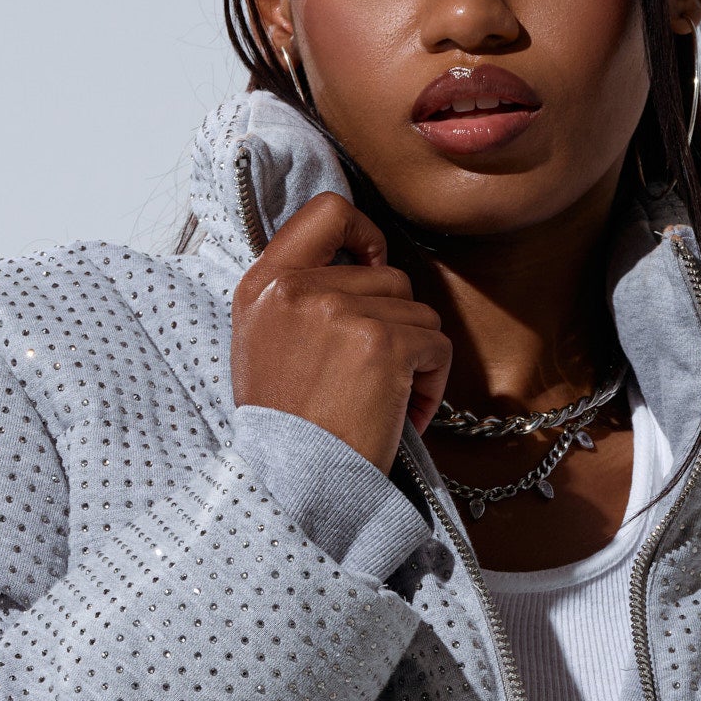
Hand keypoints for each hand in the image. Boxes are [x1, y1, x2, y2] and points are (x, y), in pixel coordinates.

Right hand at [231, 192, 450, 471]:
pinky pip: (437, 345)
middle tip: (375, 377)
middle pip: (388, 275)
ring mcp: (340, 312)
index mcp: (264, 285)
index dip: (363, 233)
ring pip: (418, 312)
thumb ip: (297, 298)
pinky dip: (433, 383)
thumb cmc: (287, 432)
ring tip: (385, 401)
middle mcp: (297, 289)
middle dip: (396, 325)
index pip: (326, 212)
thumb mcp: (263, 346)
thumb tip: (354, 264)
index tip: (372, 263)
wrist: (295, 489)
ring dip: (415, 358)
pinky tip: (404, 415)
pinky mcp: (382, 343)